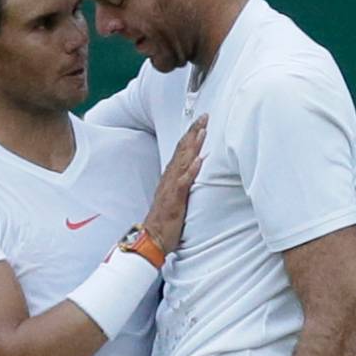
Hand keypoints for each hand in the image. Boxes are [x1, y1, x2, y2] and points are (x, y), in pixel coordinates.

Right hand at [143, 116, 205, 254]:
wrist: (151, 239)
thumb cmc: (164, 221)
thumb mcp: (175, 198)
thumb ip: (182, 183)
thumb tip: (195, 168)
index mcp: (170, 177)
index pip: (180, 151)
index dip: (190, 135)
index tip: (201, 122)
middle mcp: (169, 179)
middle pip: (182, 151)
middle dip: (193, 133)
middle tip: (204, 117)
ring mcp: (171, 189)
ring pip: (182, 162)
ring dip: (193, 146)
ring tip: (202, 131)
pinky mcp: (174, 201)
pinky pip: (182, 184)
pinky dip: (190, 171)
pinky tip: (198, 161)